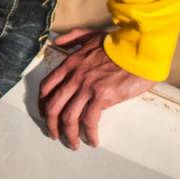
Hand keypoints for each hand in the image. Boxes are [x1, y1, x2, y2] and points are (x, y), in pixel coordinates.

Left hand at [38, 27, 154, 149]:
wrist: (137, 50)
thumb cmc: (117, 44)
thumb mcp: (90, 35)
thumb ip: (72, 38)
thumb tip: (58, 42)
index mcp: (70, 63)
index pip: (47, 86)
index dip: (42, 103)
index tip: (45, 114)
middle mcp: (74, 76)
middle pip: (53, 105)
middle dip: (51, 124)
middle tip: (55, 135)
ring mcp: (87, 86)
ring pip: (69, 117)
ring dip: (69, 134)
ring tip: (74, 144)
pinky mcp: (102, 96)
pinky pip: (89, 121)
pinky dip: (89, 134)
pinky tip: (92, 140)